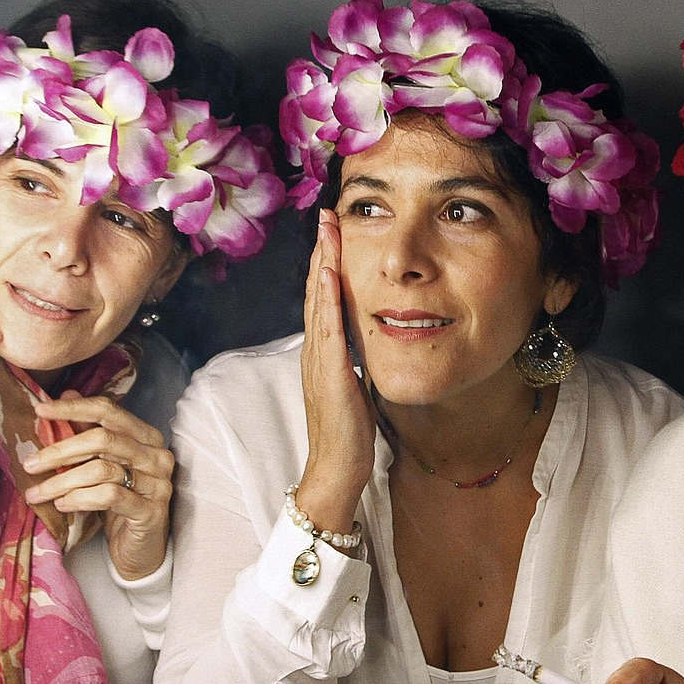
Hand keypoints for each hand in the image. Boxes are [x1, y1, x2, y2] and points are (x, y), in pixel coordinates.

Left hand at [23, 395, 174, 579]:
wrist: (141, 550)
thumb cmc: (120, 504)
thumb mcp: (102, 466)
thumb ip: (89, 431)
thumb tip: (68, 392)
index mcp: (145, 437)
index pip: (108, 411)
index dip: (73, 408)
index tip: (40, 411)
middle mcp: (156, 455)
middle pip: (103, 439)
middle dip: (60, 450)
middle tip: (30, 464)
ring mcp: (157, 483)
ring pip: (102, 470)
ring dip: (62, 481)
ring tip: (38, 493)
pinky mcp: (151, 510)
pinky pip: (109, 496)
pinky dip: (79, 499)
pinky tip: (62, 505)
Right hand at [295, 209, 374, 531]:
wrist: (335, 471)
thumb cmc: (348, 435)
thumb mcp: (355, 386)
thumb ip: (356, 360)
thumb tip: (368, 339)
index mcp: (323, 352)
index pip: (323, 297)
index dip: (327, 262)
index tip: (334, 230)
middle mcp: (316, 350)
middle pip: (316, 289)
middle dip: (322, 250)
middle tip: (326, 213)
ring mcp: (318, 360)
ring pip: (318, 301)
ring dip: (322, 262)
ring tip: (327, 229)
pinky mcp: (329, 374)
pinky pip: (327, 329)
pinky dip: (327, 298)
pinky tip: (331, 274)